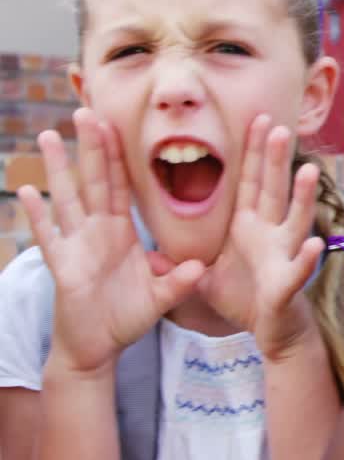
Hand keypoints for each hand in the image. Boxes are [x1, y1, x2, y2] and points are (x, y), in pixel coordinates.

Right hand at [17, 109, 204, 374]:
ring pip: (67, 200)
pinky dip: (37, 216)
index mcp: (121, 232)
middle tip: (85, 110)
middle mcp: (97, 233)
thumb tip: (200, 266)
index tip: (116, 123)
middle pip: (94, 182)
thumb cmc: (126, 318)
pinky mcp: (64, 268)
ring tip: (50, 136)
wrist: (98, 349)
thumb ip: (180, 280)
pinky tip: (27, 192)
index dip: (119, 156)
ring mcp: (77, 247)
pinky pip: (50, 238)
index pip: (121, 186)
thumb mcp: (162, 296)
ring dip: (59, 169)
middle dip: (91, 147)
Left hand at [198, 116, 323, 360]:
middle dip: (276, 159)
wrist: (271, 332)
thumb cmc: (244, 300)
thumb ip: (181, 264)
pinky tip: (314, 245)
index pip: (250, 183)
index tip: (258, 120)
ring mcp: (283, 257)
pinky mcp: (287, 285)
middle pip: (273, 190)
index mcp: (249, 227)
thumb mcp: (204, 279)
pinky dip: (305, 259)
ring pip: (294, 221)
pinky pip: (296, 271)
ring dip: (302, 197)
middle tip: (279, 127)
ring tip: (309, 172)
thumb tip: (151, 253)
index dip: (253, 153)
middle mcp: (270, 234)